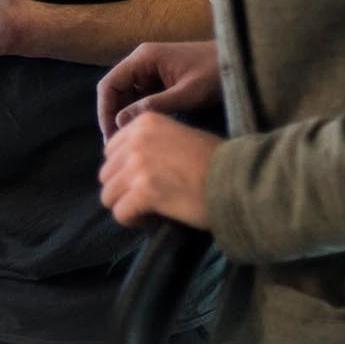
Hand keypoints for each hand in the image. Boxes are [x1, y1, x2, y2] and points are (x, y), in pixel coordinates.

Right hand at [96, 41, 221, 140]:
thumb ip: (154, 105)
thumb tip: (121, 121)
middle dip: (113, 117)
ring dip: (125, 118)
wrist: (240, 62)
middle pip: (115, 91)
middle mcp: (142, 63)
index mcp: (143, 59)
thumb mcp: (187, 93)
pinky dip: (138, 116)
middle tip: (117, 146)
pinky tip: (142, 133)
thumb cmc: (215, 73)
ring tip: (128, 144)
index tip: (110, 136)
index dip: (104, 111)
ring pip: (126, 97)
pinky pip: (141, 99)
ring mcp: (150, 72)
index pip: (109, 84)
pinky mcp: (160, 82)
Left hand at [98, 111, 220, 228]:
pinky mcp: (143, 191)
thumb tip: (129, 165)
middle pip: (106, 173)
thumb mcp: (180, 135)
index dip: (124, 170)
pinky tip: (152, 220)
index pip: (111, 150)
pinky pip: (121, 213)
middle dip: (123, 189)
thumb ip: (151, 144)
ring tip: (149, 210)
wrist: (238, 178)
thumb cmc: (217, 160)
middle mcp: (136, 140)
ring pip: (108, 195)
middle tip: (146, 199)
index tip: (144, 180)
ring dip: (127, 205)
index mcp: (144, 122)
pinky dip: (133, 221)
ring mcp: (137, 166)